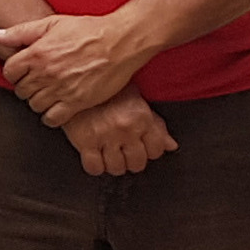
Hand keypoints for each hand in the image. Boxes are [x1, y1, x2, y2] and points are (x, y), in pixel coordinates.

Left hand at [0, 13, 141, 127]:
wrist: (120, 42)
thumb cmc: (88, 30)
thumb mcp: (52, 23)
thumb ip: (20, 32)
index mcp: (37, 53)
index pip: (9, 72)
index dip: (15, 72)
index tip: (24, 71)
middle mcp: (45, 73)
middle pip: (20, 90)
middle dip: (26, 86)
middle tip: (38, 81)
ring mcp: (60, 89)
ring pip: (34, 105)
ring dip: (38, 101)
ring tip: (49, 92)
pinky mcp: (76, 102)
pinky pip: (52, 119)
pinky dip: (51, 116)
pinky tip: (57, 107)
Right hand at [61, 93, 175, 176]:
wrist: (77, 81)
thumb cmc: (108, 91)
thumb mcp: (136, 101)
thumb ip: (156, 125)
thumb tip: (171, 146)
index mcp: (142, 117)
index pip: (156, 151)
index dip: (148, 151)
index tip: (139, 146)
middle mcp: (126, 128)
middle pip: (137, 163)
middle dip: (131, 160)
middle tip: (123, 150)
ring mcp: (105, 135)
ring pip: (116, 168)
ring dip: (113, 164)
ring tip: (108, 152)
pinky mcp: (85, 141)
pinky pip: (94, 168)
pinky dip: (95, 166)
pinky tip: (94, 156)